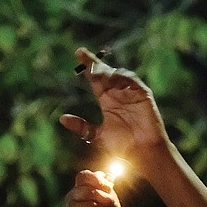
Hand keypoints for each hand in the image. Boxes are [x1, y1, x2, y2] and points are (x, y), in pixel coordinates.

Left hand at [60, 47, 168, 161]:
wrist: (143, 153)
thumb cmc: (123, 147)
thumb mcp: (98, 136)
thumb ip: (82, 127)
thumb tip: (63, 119)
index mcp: (108, 101)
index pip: (95, 79)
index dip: (88, 65)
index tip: (78, 52)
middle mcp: (119, 94)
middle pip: (105, 72)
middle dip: (96, 64)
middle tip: (85, 58)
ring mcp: (131, 93)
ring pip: (118, 74)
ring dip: (107, 72)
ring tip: (97, 73)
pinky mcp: (143, 95)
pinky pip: (133, 81)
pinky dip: (123, 77)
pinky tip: (113, 79)